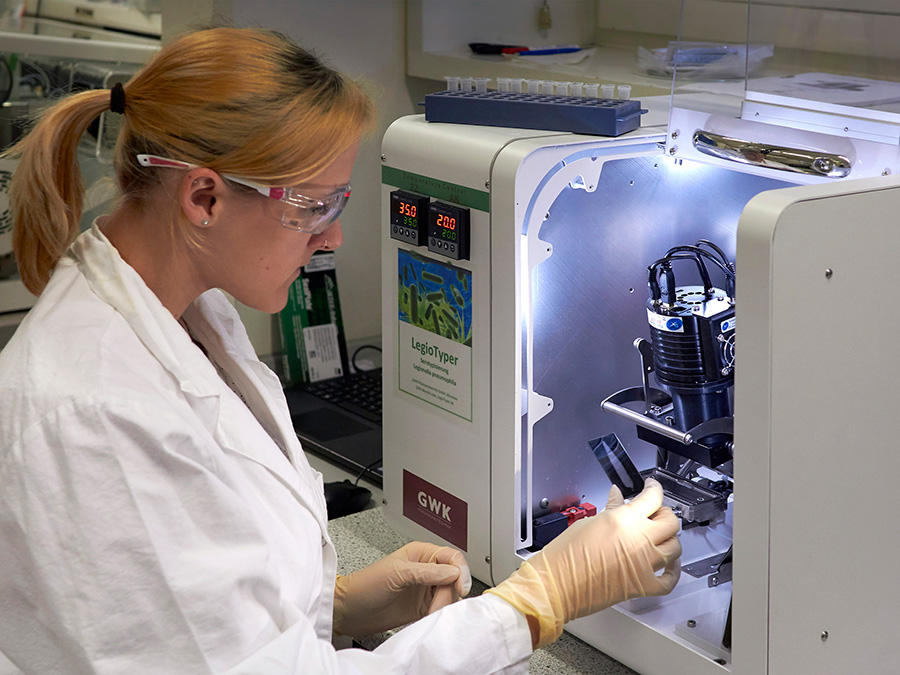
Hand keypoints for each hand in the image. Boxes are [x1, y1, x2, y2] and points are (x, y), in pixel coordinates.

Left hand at [332, 541, 471, 636]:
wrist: (350, 611)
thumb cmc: (366, 585)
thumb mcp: (398, 573)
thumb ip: (427, 572)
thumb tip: (453, 572)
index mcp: (421, 554)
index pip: (452, 557)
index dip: (460, 571)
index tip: (459, 587)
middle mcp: (426, 570)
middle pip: (454, 579)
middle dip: (449, 593)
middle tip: (437, 605)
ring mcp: (425, 589)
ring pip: (450, 595)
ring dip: (444, 606)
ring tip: (430, 613)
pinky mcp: (423, 607)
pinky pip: (441, 609)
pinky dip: (440, 614)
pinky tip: (430, 617)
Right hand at [486, 479, 680, 648]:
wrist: (558, 584)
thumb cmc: (565, 556)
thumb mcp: (588, 523)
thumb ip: (610, 510)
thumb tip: (617, 498)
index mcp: (624, 519)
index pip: (652, 497)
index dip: (654, 488)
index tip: (652, 487)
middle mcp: (639, 539)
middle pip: (670, 521)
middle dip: (664, 513)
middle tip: (655, 512)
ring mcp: (644, 563)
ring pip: (674, 547)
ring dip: (670, 539)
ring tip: (660, 537)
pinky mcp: (643, 585)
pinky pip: (669, 579)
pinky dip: (673, 571)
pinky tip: (669, 565)